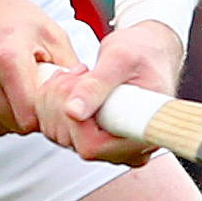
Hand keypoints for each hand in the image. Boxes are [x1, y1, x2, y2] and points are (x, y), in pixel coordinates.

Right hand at [0, 0, 87, 138]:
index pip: (32, 117)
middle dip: (31, 115)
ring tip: (12, 86)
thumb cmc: (6, 16)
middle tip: (33, 90)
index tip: (51, 102)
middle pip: (17, 125)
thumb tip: (85, 98)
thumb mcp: (48, 32)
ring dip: (12, 115)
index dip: (46, 114)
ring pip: (0, 127)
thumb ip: (70, 68)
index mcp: (6, 59)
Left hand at [41, 22, 180, 162]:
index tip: (81, 84)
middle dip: (63, 101)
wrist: (147, 52)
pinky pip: (57, 126)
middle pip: (71, 139)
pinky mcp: (90, 135)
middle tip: (80, 73)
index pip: (92, 145)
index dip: (77, 118)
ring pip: (59, 133)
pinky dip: (54, 100)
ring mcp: (106, 144)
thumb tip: (73, 111)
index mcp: (140, 135)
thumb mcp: (122, 60)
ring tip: (79, 75)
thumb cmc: (144, 55)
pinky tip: (71, 82)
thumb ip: (97, 85)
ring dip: (56, 98)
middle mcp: (124, 148)